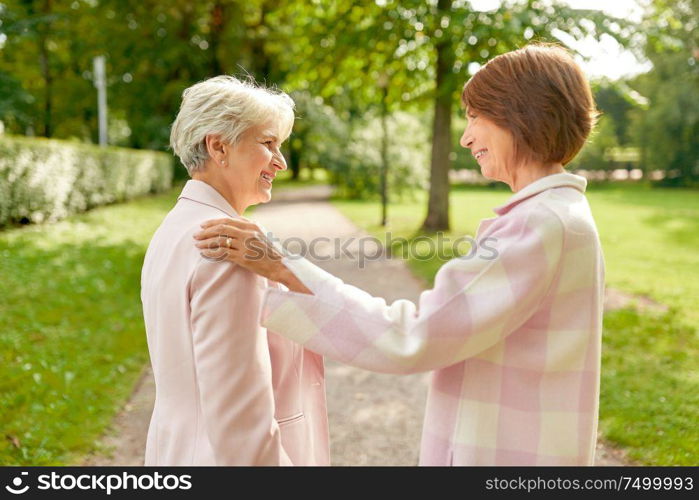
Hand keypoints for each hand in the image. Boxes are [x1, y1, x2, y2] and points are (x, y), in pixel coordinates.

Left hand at [193, 218, 311, 293]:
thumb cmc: (271, 251)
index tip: (203, 225)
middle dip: (206, 231)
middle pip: (221, 228)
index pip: (228, 221)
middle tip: (196, 235)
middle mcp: (248, 233)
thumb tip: (234, 219)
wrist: (281, 265)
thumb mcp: (262, 233)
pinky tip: (204, 254)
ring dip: (206, 242)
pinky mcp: (243, 258)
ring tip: (197, 245)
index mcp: (252, 226)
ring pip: (220, 240)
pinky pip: (222, 253)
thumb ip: (249, 225)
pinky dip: (211, 253)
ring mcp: (245, 245)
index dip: (213, 222)